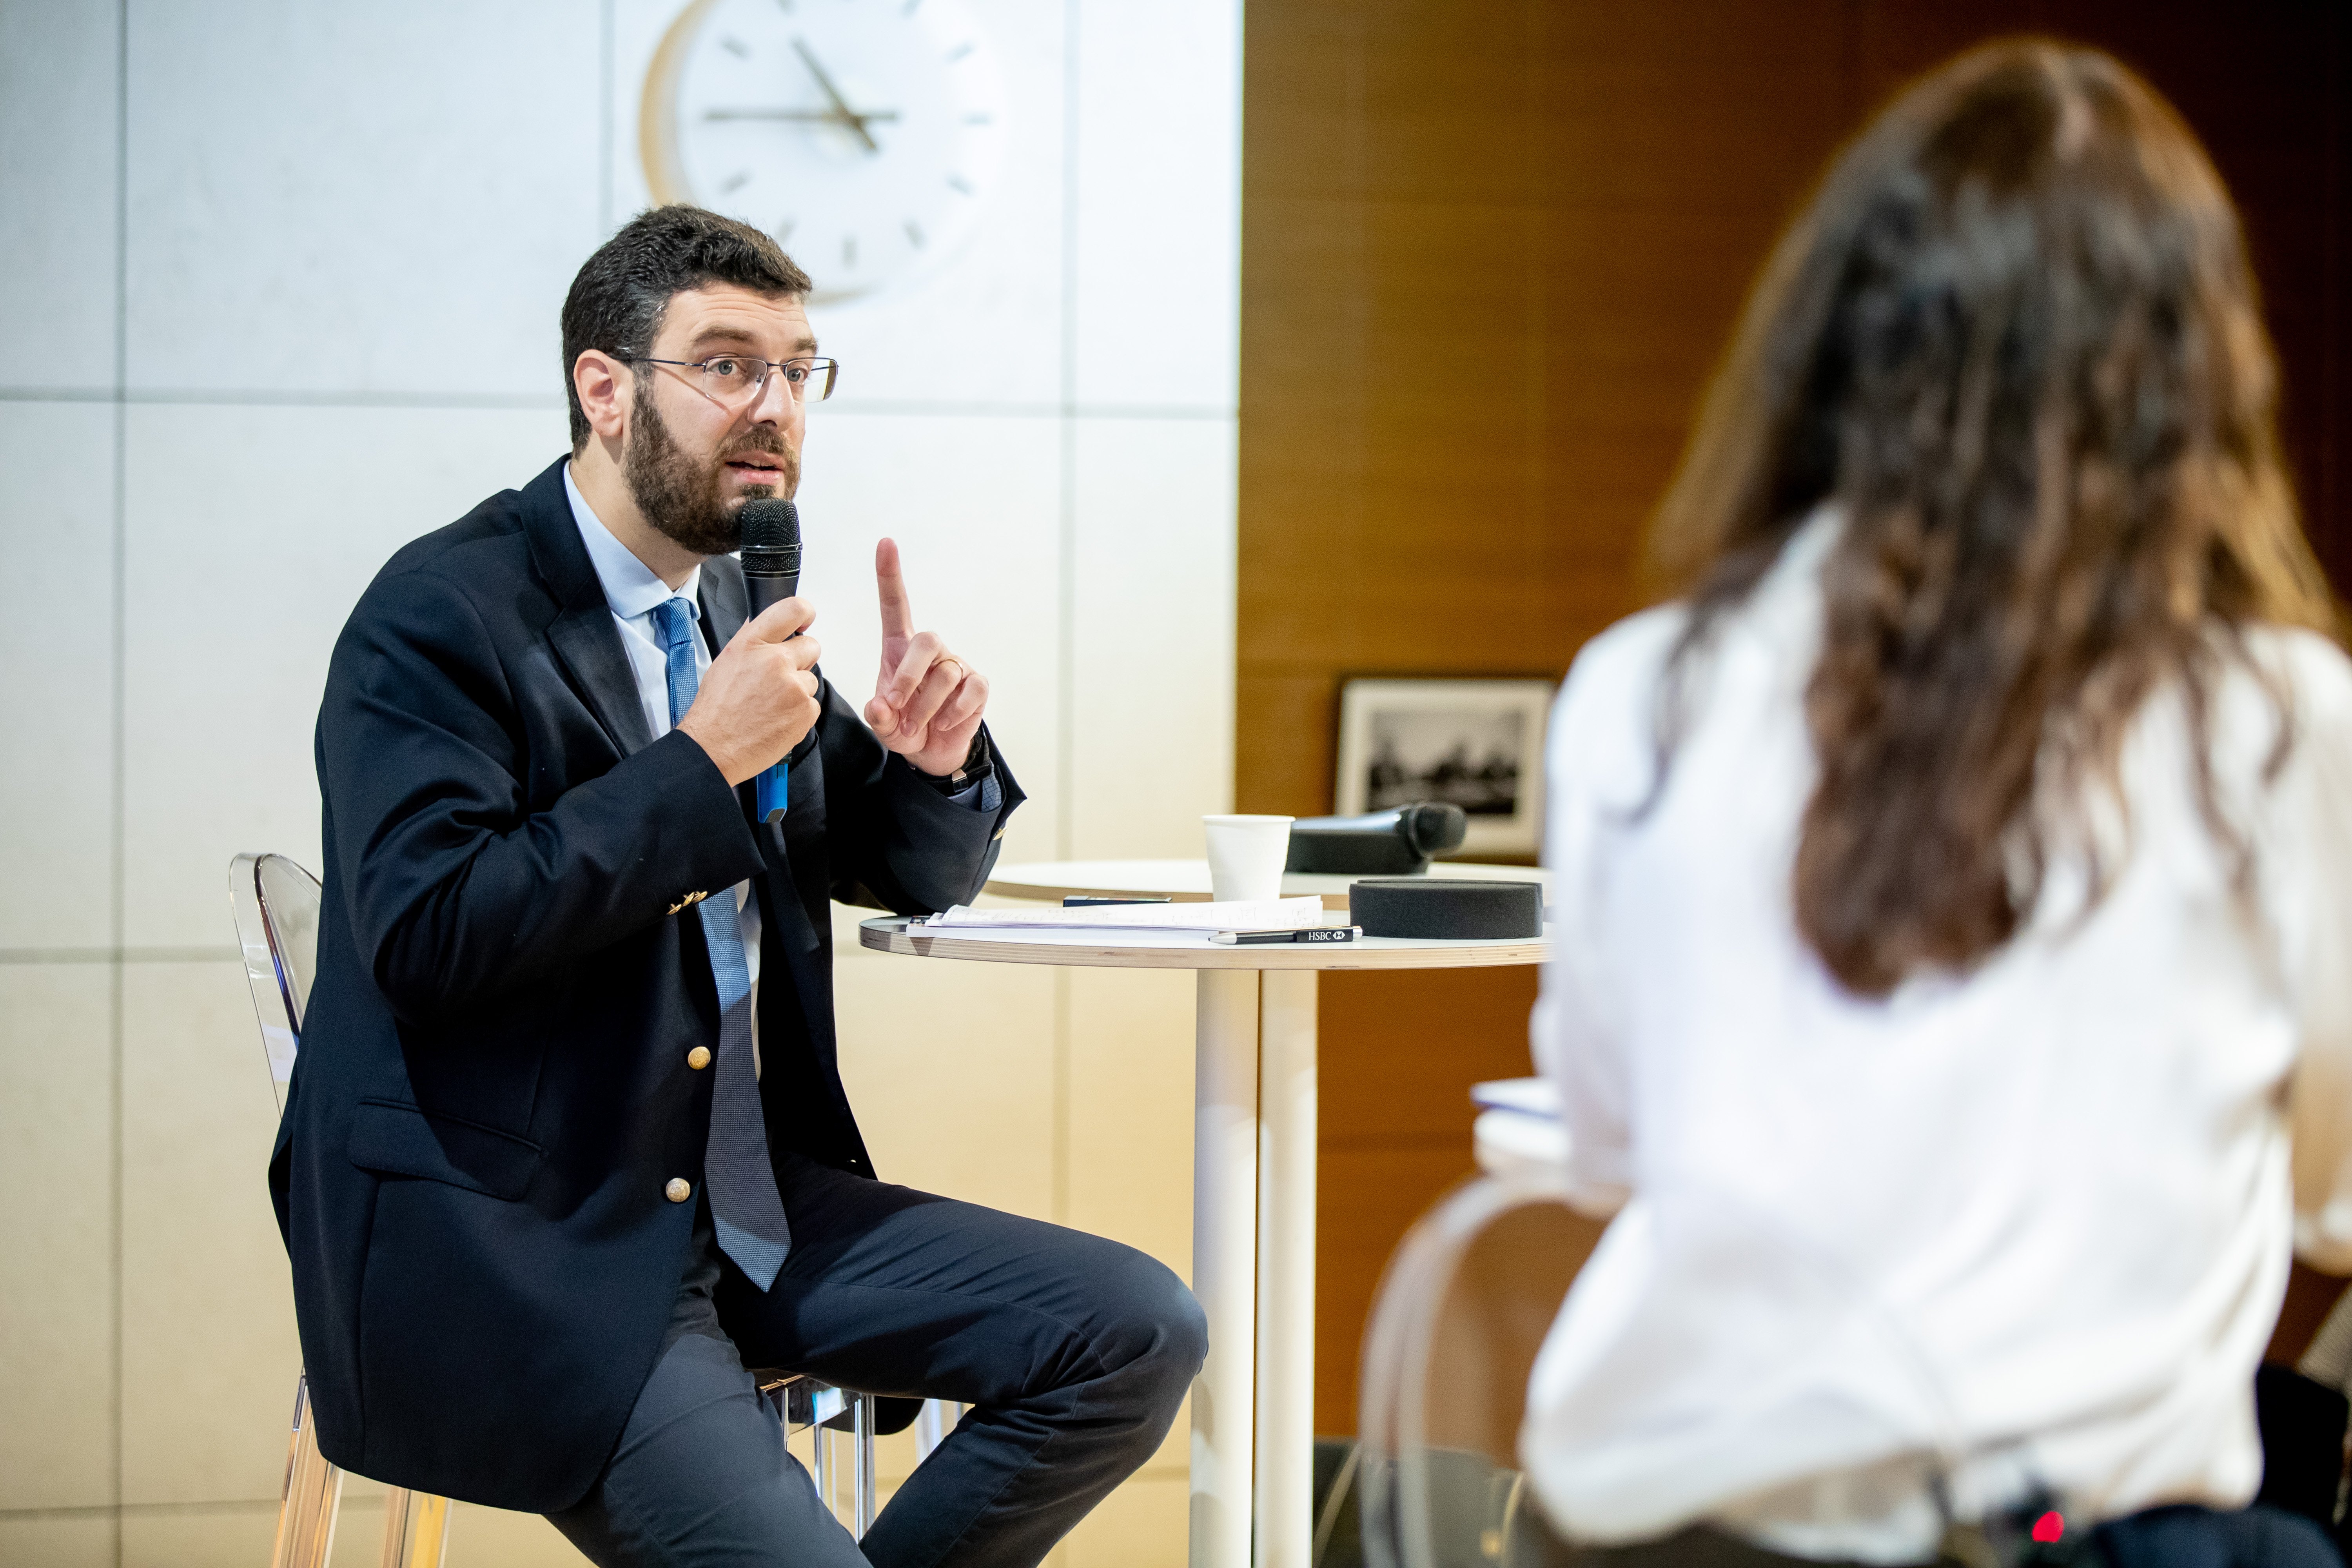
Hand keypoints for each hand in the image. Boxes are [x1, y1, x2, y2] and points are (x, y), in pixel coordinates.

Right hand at [676, 597, 822, 786]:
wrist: (714, 747)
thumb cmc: (716, 710)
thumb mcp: (726, 662)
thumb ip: (751, 642)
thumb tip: (769, 628)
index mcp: (752, 643)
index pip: (792, 609)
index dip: (804, 613)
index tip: (806, 619)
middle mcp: (775, 660)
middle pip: (811, 645)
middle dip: (801, 659)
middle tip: (780, 677)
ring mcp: (793, 686)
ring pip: (810, 679)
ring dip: (797, 690)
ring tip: (771, 704)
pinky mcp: (805, 710)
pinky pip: (812, 704)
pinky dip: (799, 712)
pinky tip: (777, 718)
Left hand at [863, 538, 988, 776]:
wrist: (932, 751)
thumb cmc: (904, 726)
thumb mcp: (883, 724)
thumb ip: (878, 716)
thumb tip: (881, 707)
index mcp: (900, 648)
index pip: (895, 605)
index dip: (890, 575)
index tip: (886, 543)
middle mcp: (931, 651)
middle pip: (927, 640)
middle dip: (907, 676)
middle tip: (895, 707)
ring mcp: (956, 666)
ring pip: (945, 674)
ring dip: (926, 706)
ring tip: (917, 727)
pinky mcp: (977, 686)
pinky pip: (969, 691)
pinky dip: (954, 712)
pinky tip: (944, 724)